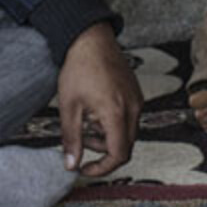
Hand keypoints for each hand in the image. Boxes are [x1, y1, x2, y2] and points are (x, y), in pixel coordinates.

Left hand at [57, 21, 142, 177]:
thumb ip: (71, 138)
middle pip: (126, 146)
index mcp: (116, 113)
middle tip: (83, 142)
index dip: (102, 168)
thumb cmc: (80, 67)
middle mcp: (133, 107)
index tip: (86, 168)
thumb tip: (70, 164)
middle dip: (103, 151)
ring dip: (108, 136)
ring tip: (87, 122)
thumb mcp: (69, 106)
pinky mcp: (136, 93)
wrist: (91, 38)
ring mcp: (137, 99)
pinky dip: (114, 123)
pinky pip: (130, 117)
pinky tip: (96, 110)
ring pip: (128, 132)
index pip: (119, 155)